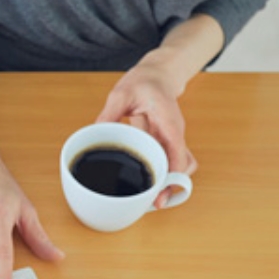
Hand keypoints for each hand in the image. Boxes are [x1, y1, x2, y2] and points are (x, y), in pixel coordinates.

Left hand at [96, 61, 197, 207]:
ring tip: (150, 198)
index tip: (161, 191)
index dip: (172, 175)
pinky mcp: (164, 142)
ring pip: (178, 167)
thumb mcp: (121, 93)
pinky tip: (146, 183)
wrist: (156, 75)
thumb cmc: (143, 82)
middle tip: (153, 203)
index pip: (178, 153)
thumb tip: (96, 132)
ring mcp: (171, 139)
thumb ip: (109, 113)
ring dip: (167, 182)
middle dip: (170, 185)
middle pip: (182, 165)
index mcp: (169, 122)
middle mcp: (174, 133)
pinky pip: (167, 162)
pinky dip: (160, 174)